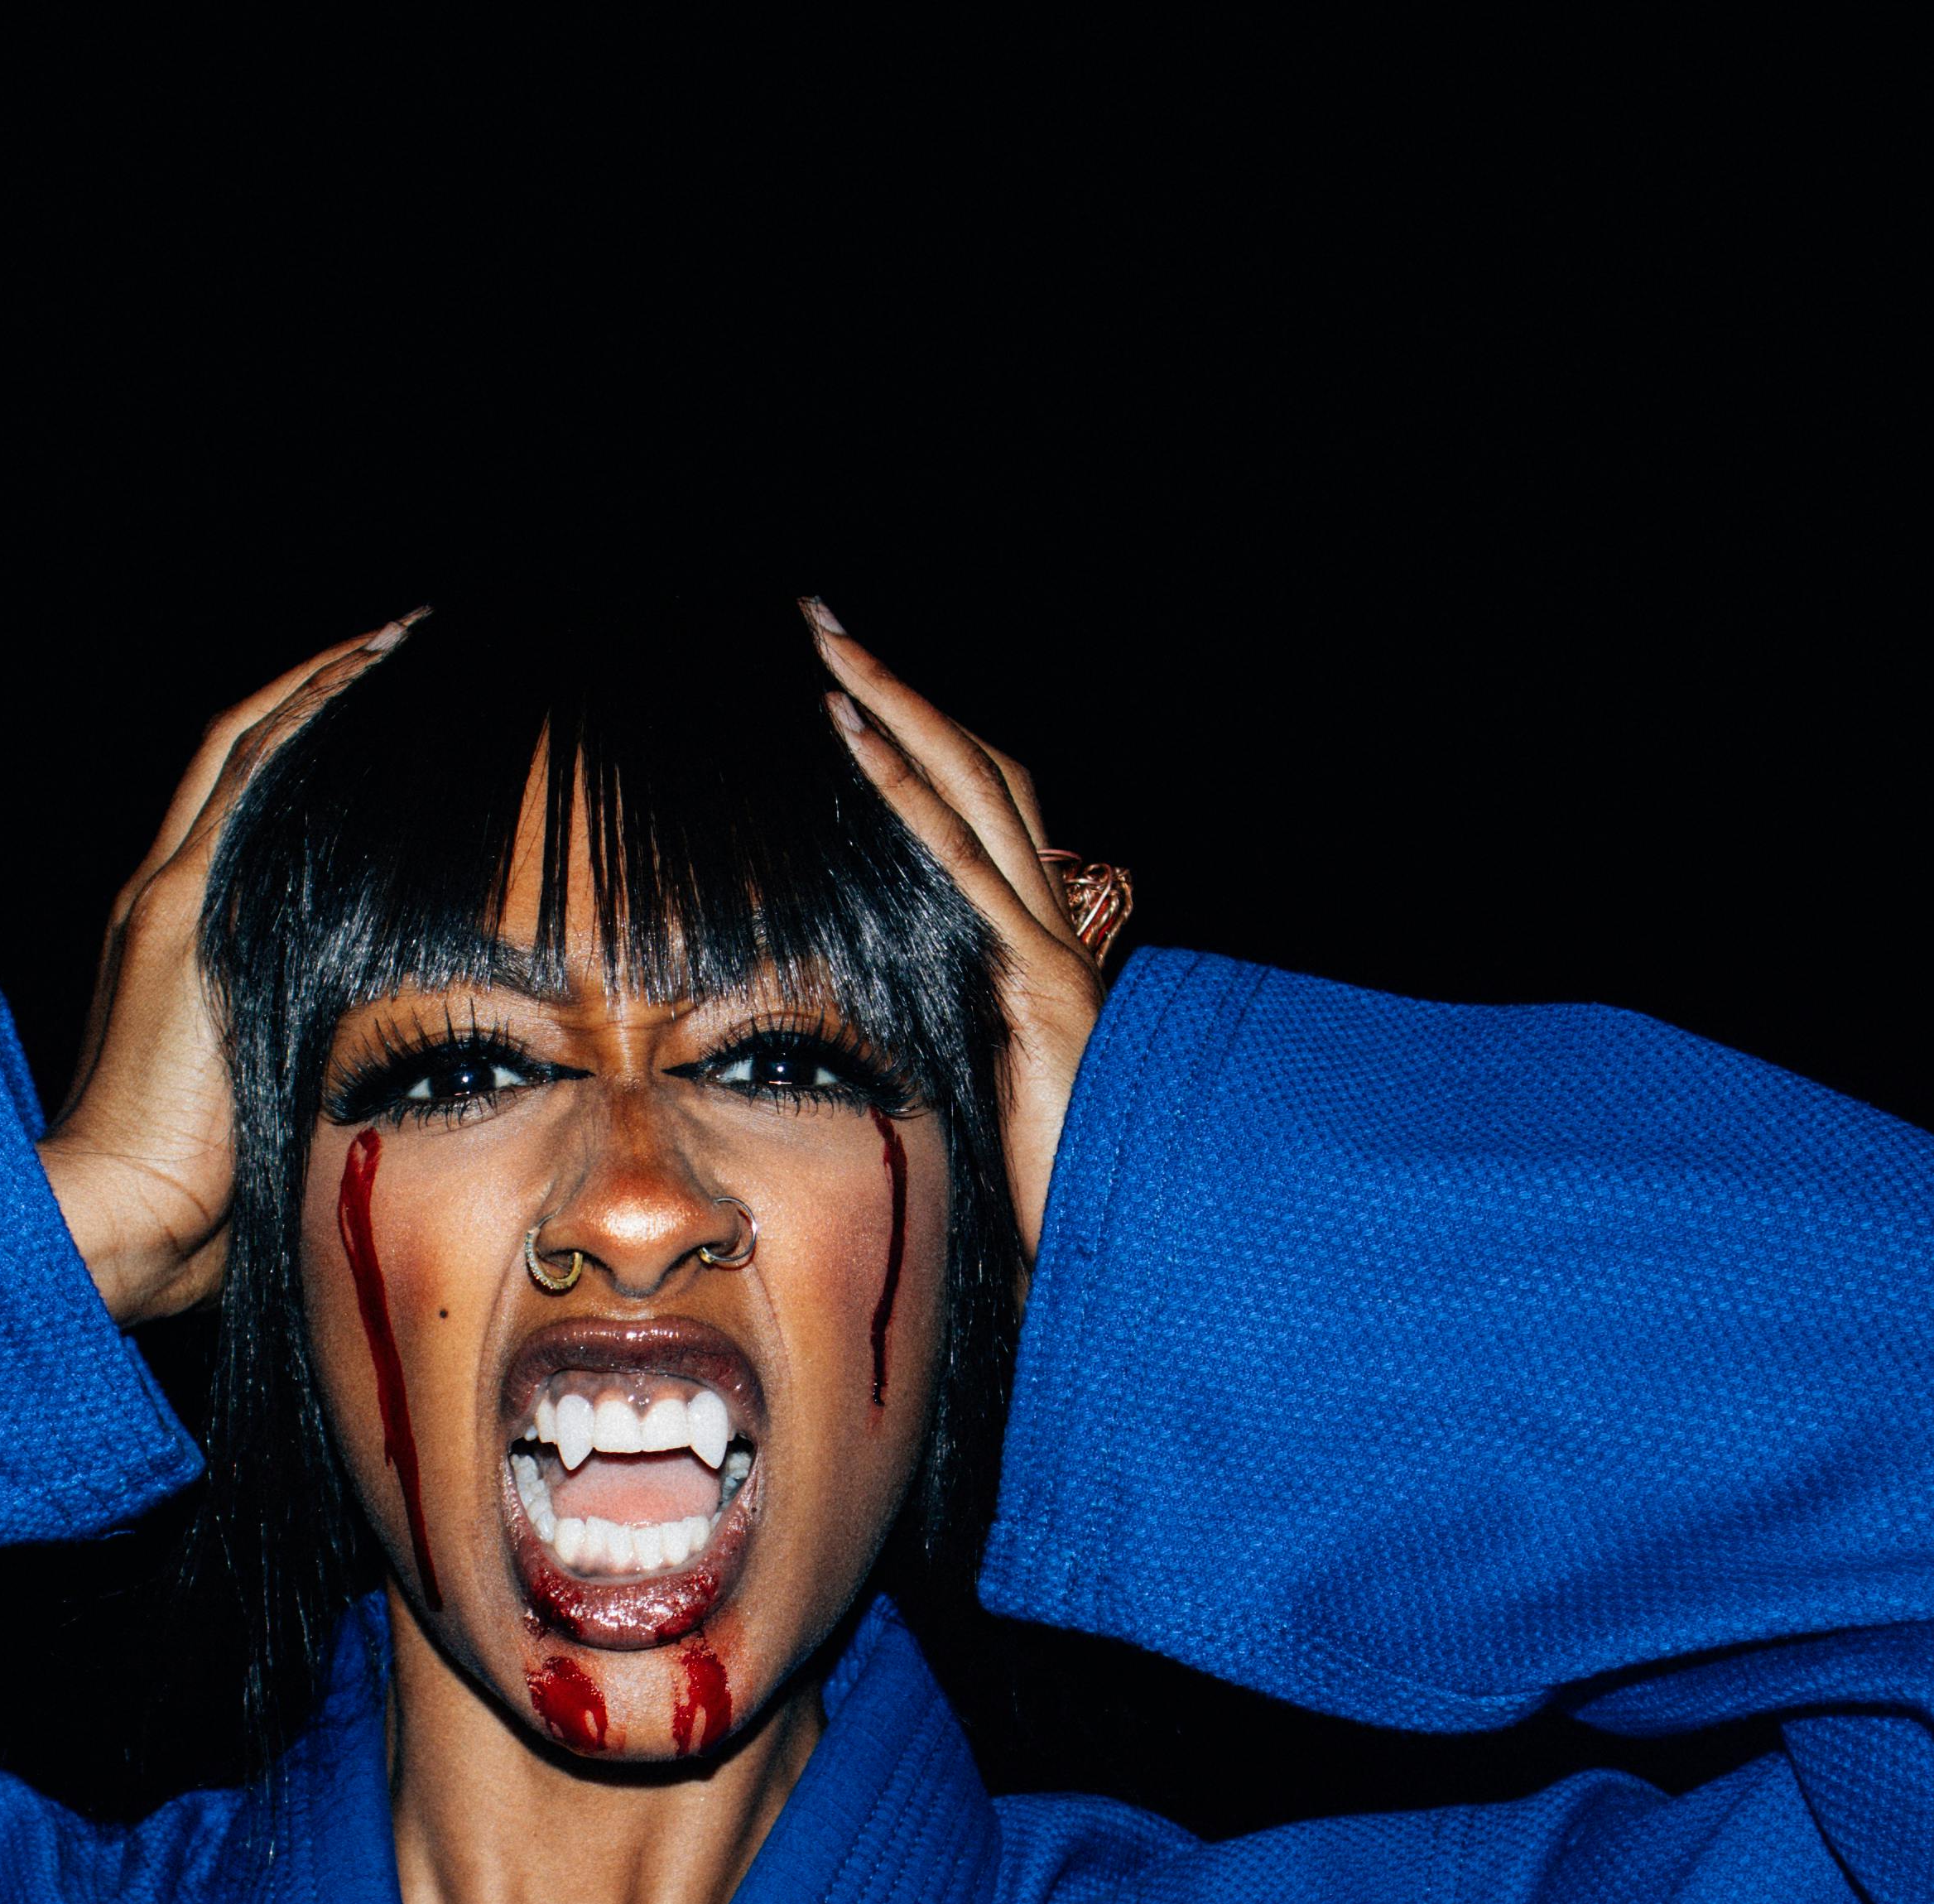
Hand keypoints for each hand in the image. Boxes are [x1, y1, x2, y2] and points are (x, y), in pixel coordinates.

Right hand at [40, 618, 416, 1322]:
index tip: (380, 714)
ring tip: (400, 639)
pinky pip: (253, 778)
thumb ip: (311, 1060)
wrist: (118, 1217)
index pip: (245, 816)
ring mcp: (168, 901)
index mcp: (179, 944)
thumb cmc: (198, 1195)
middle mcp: (164, 902)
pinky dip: (307, 717)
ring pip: (249, 752)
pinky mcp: (183, 913)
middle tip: (403, 643)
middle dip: (320, 692)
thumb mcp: (268, 1106)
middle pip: (243, 759)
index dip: (305, 750)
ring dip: (323, 687)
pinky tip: (365, 671)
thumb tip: (403, 1073)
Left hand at [804, 601, 1100, 1261]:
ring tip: (827, 649)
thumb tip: (883, 1012)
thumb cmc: (1040, 1194)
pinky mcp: (1035, 987)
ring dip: (895, 709)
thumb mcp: (976, 1094)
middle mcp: (1048, 929)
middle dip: (898, 687)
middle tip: (821, 620)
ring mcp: (1046, 952)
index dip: (919, 737)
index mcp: (1032, 947)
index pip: (980, 809)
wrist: (1112, 1252)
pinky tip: (856, 742)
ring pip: (973, 792)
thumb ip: (946, 1032)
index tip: (845, 685)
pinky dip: (908, 797)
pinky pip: (962, 870)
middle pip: (977, 768)